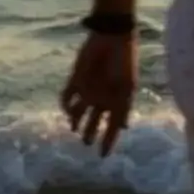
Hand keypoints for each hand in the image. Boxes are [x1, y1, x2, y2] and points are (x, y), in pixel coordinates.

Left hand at [60, 31, 138, 155]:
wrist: (112, 38)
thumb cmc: (124, 62)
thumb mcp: (128, 87)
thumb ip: (123, 107)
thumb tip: (122, 128)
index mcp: (117, 101)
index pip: (112, 126)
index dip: (108, 141)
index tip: (102, 155)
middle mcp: (102, 99)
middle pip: (94, 121)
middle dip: (90, 133)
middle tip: (86, 143)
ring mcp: (88, 90)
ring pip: (79, 112)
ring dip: (76, 121)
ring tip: (74, 129)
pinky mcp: (75, 81)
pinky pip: (66, 97)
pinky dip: (65, 105)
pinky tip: (67, 109)